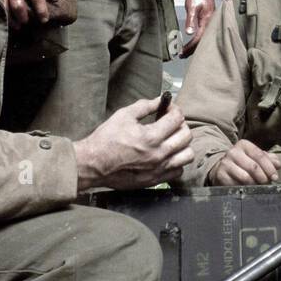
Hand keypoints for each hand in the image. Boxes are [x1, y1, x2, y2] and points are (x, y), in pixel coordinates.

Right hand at [74, 96, 193, 191]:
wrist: (93, 164)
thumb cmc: (105, 140)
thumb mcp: (123, 115)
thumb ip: (145, 106)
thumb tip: (160, 100)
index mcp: (151, 136)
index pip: (177, 118)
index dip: (174, 109)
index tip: (168, 108)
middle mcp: (158, 154)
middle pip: (186, 136)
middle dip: (180, 124)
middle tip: (170, 122)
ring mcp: (158, 169)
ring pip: (187, 155)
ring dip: (183, 144)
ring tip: (172, 140)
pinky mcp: (154, 180)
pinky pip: (178, 171)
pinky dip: (177, 162)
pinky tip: (167, 155)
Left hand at [180, 0, 215, 56]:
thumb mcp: (192, 6)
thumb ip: (190, 20)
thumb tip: (188, 33)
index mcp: (207, 20)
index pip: (199, 38)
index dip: (190, 46)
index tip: (182, 52)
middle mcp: (210, 23)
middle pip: (202, 41)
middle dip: (192, 50)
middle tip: (182, 55)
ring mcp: (210, 22)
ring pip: (203, 38)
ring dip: (194, 46)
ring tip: (185, 51)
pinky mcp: (208, 21)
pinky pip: (204, 33)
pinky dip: (197, 40)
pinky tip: (192, 41)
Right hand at [209, 140, 280, 185]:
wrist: (221, 168)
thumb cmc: (243, 162)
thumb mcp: (255, 157)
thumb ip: (269, 159)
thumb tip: (278, 164)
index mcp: (244, 144)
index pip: (260, 155)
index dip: (269, 167)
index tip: (275, 177)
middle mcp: (233, 152)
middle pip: (253, 167)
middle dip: (263, 177)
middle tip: (267, 183)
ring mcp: (225, 164)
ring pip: (245, 177)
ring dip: (255, 185)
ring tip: (258, 186)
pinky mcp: (220, 175)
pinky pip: (236, 185)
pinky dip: (244, 189)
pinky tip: (247, 189)